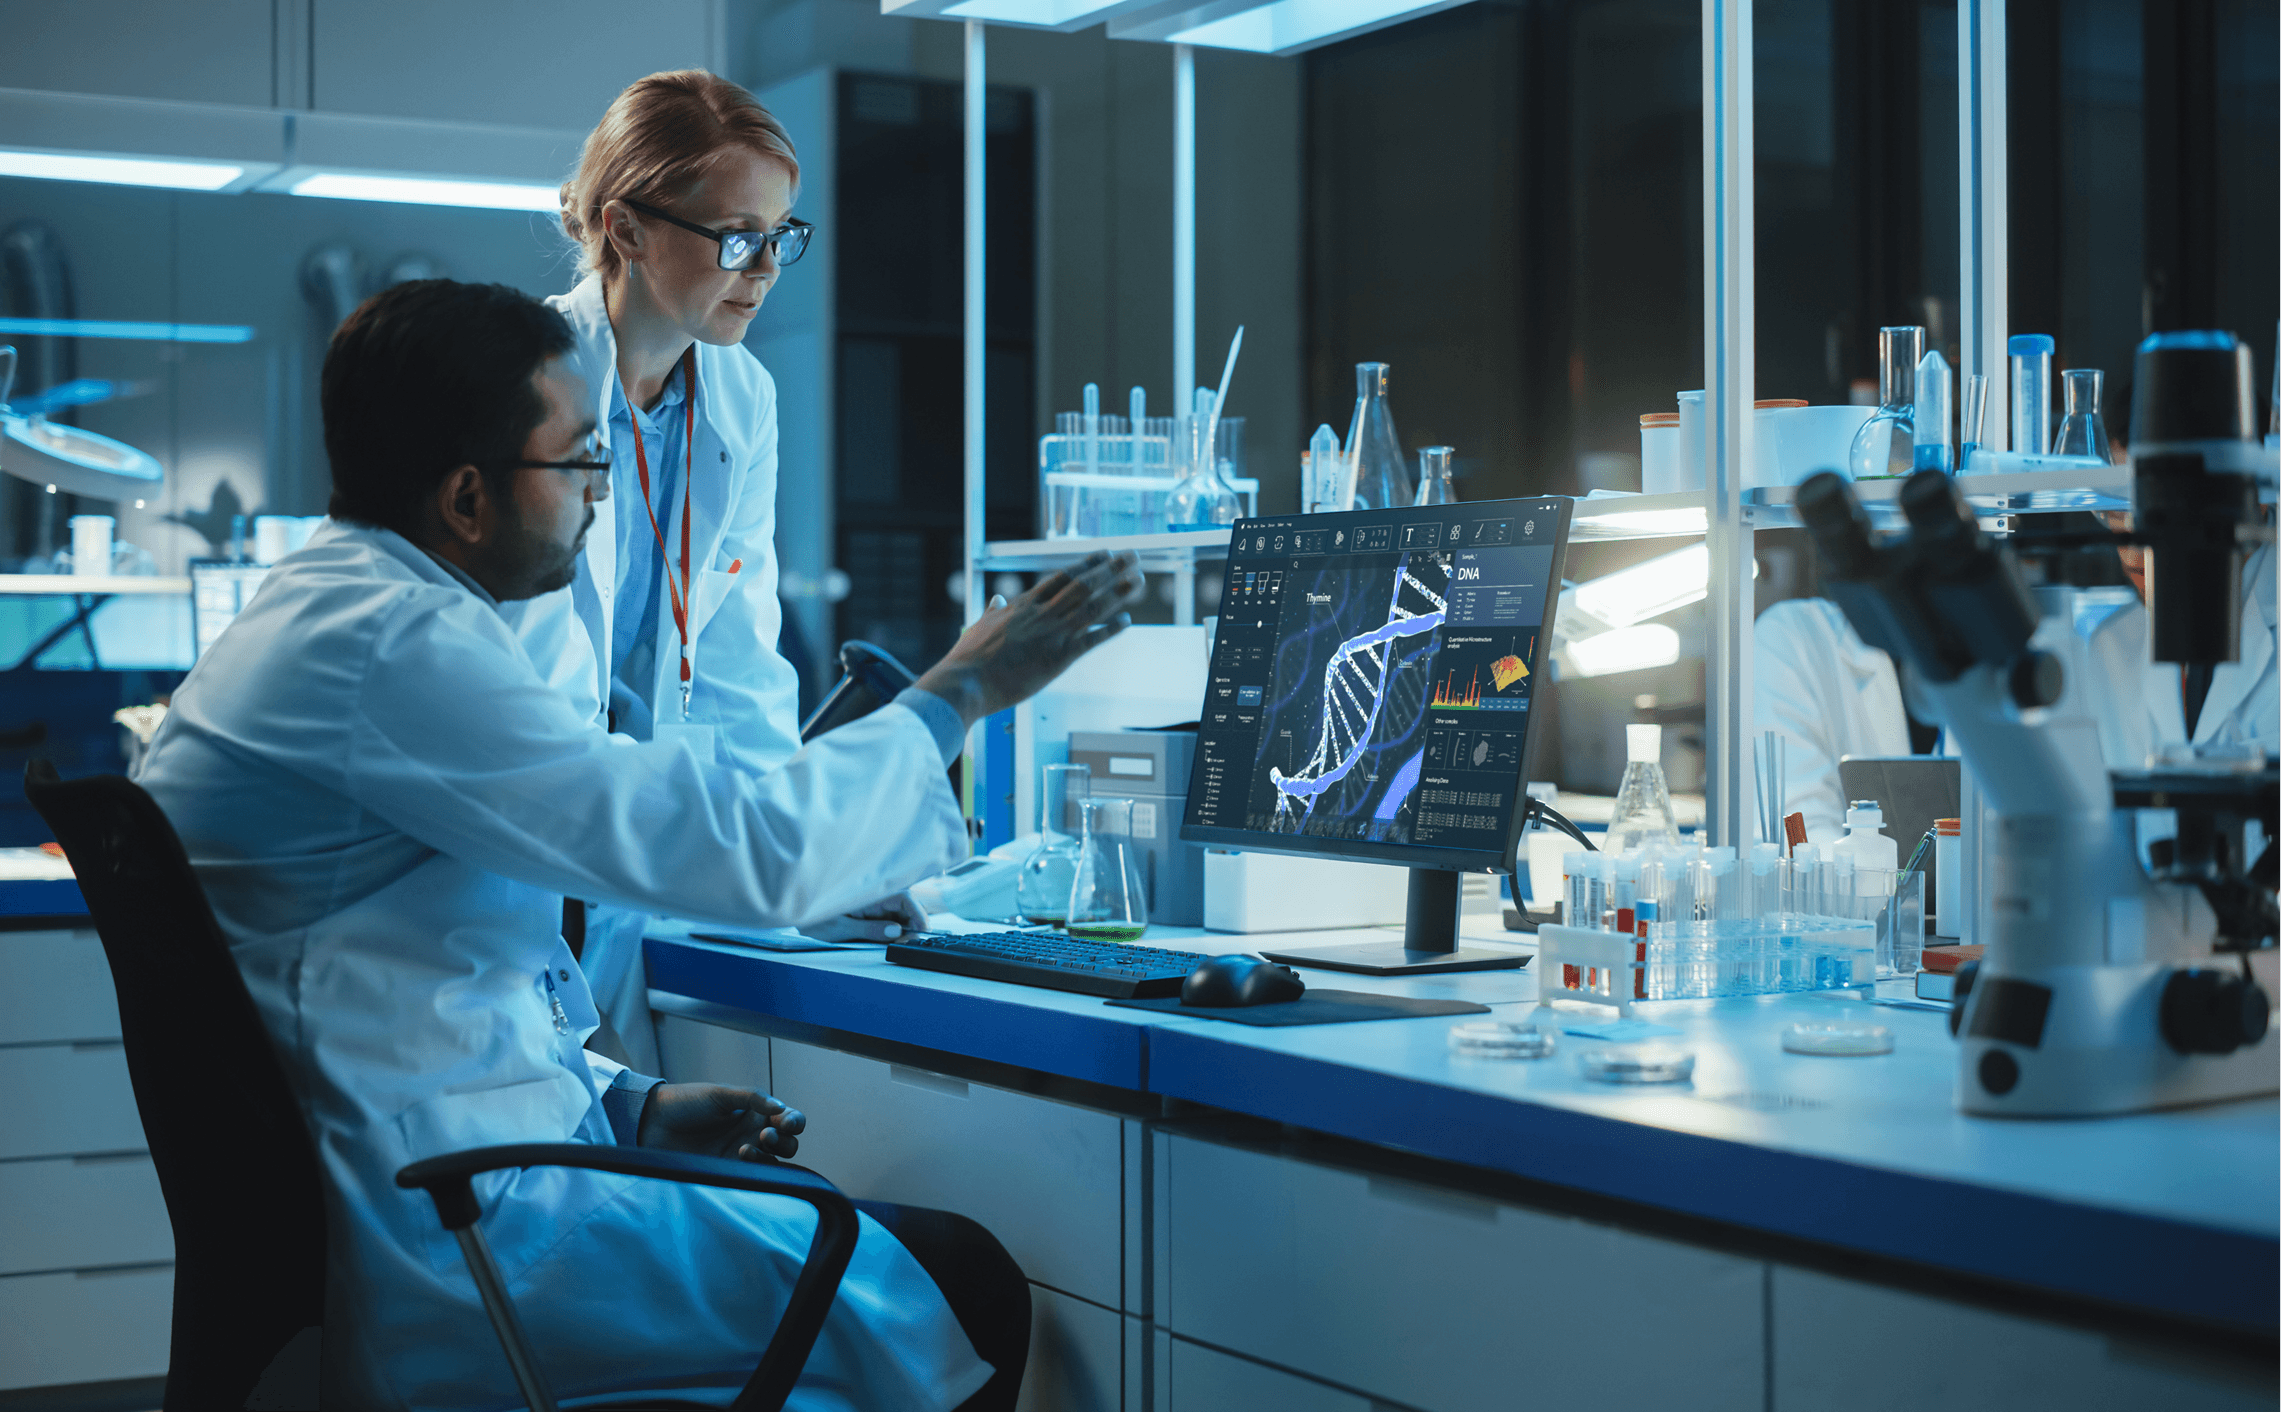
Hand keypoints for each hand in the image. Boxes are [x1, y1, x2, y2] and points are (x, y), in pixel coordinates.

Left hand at [636, 1083, 804, 1160]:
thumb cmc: (685, 1103)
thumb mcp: (721, 1094)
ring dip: (769, 1155)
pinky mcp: (728, 1172)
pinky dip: (756, 1168)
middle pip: (788, 1143)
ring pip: (775, 1162)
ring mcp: (742, 1154)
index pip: (789, 1118)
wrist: (653, 1124)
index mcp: (755, 1111)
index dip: (793, 1121)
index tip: (784, 1122)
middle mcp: (753, 1133)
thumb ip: (753, 1098)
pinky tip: (740, 1156)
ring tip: (745, 1148)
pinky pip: (754, 1175)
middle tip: (764, 1134)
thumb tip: (781, 1107)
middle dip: (783, 1140)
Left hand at [805, 891, 928, 941]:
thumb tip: (896, 932)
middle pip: (907, 909)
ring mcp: (875, 906)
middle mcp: (876, 897)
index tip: (922, 931)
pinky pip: (889, 923)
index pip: (906, 898)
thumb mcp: (841, 927)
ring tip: (895, 945)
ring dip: (901, 932)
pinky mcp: (871, 916)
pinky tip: (887, 942)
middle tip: (907, 944)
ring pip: (900, 917)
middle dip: (912, 926)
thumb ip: (870, 929)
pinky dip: (891, 934)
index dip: (918, 914)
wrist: (797, 915)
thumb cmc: (814, 917)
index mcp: (871, 893)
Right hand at [915, 551, 1142, 726]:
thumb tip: (997, 600)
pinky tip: (1128, 621)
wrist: (966, 682)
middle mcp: (1042, 614)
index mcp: (1023, 605)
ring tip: (1138, 579)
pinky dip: (1111, 629)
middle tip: (1132, 556)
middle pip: (1083, 585)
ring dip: (1118, 592)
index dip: (1087, 565)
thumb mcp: (980, 627)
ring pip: (1092, 607)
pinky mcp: (1058, 658)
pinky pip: (1091, 640)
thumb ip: (993, 612)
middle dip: (1111, 569)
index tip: (1104, 553)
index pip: (1062, 578)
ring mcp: (1052, 634)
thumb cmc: (968, 659)